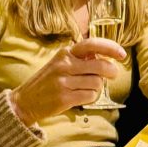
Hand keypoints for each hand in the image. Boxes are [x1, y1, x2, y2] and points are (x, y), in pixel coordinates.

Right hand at [11, 38, 126, 121]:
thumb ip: (81, 59)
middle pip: (101, 66)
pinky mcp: (64, 98)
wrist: (25, 101)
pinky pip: (90, 96)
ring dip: (97, 87)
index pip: (93, 45)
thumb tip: (108, 57)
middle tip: (112, 75)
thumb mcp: (61, 63)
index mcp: (65, 53)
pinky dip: (90, 97)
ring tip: (85, 88)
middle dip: (111, 71)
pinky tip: (80, 97)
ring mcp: (63, 82)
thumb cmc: (48, 81)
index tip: (122, 54)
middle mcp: (64, 65)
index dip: (111, 48)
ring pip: (97, 83)